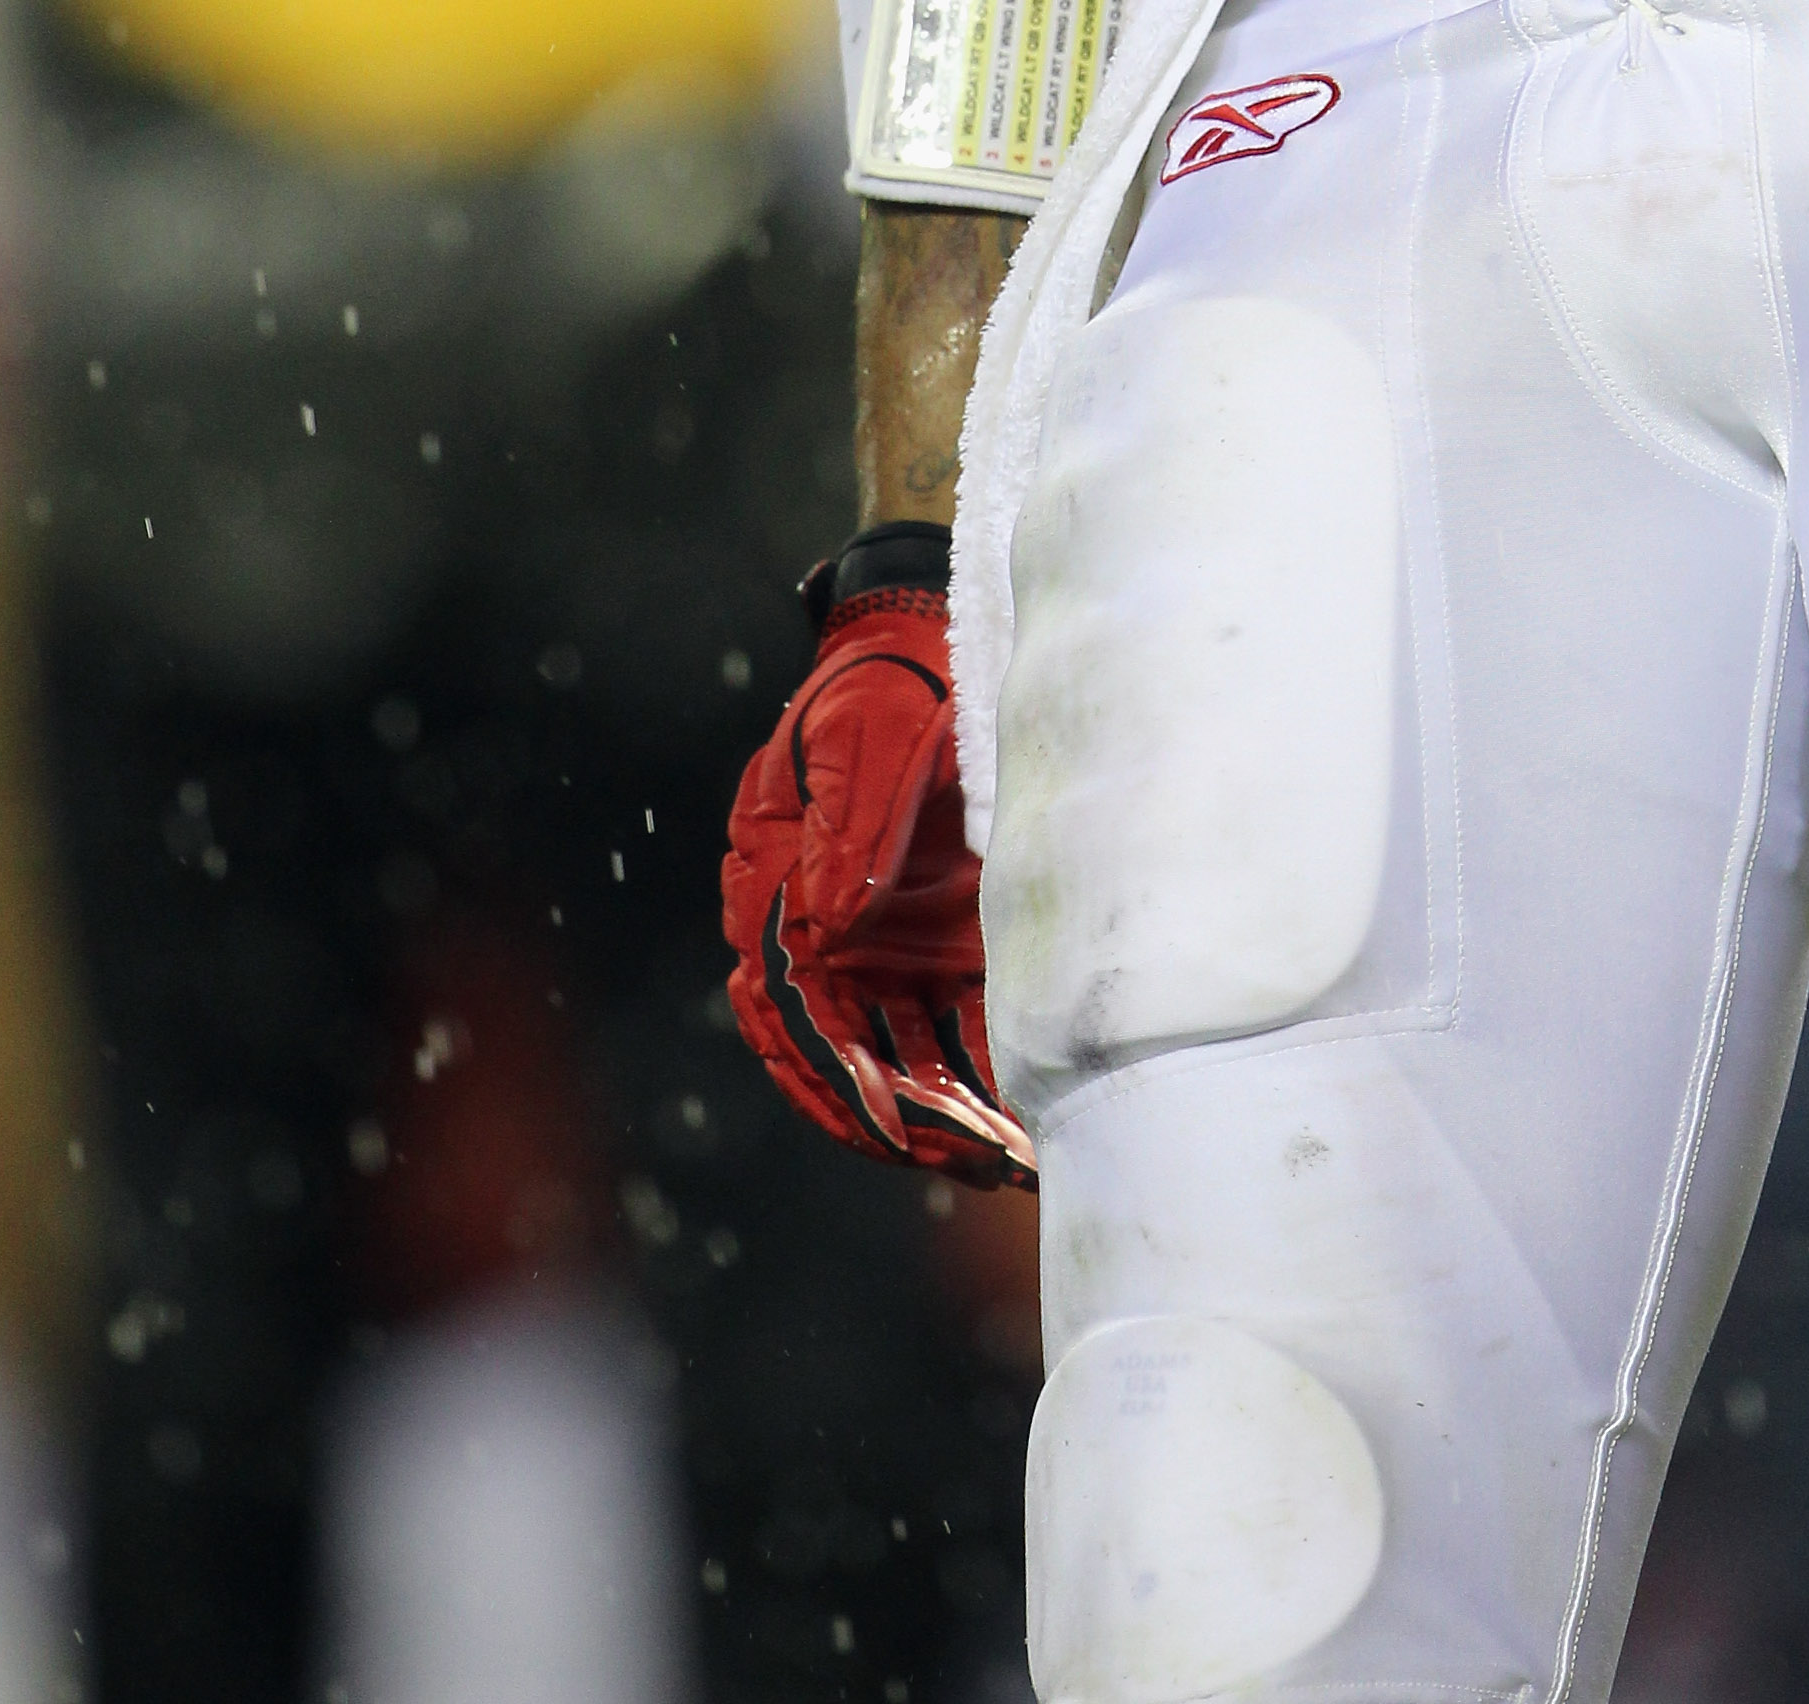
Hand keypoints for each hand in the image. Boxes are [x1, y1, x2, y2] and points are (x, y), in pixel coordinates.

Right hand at [722, 534, 1032, 1183]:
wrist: (939, 646)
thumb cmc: (887, 684)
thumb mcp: (864, 733)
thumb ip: (850, 821)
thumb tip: (829, 924)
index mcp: (775, 890)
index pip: (783, 1008)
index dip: (824, 1071)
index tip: (872, 1118)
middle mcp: (824, 938)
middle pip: (848, 1053)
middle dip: (899, 1116)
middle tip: (964, 1156)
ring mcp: (887, 950)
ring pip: (905, 1058)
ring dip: (948, 1115)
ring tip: (1010, 1161)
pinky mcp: (948, 948)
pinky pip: (962, 1031)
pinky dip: (989, 1079)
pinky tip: (1032, 1120)